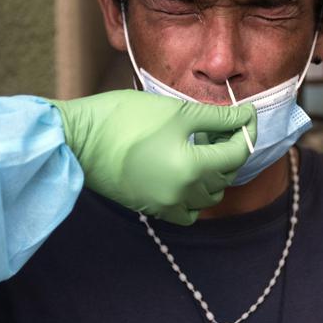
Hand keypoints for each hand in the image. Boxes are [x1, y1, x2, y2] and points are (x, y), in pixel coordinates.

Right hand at [51, 90, 254, 224]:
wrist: (77, 139)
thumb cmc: (122, 118)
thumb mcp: (175, 111)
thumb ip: (216, 118)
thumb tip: (246, 117)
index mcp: (192, 166)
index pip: (236, 154)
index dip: (245, 133)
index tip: (246, 117)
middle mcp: (183, 193)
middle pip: (225, 176)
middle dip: (229, 151)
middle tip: (221, 127)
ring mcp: (166, 204)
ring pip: (208, 196)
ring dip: (213, 174)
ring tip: (202, 147)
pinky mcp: (151, 209)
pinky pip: (187, 212)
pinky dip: (194, 195)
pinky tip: (186, 172)